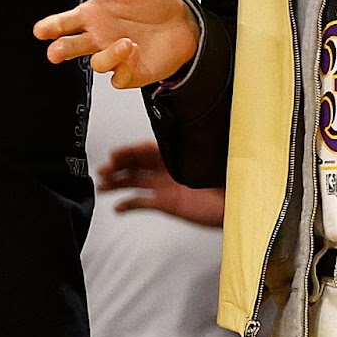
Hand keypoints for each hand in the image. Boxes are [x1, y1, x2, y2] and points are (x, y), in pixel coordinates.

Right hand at [34, 0, 200, 88]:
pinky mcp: (131, 72)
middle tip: (55, 51)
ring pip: (98, 64)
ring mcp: (114, 56)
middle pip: (71, 47)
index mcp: (93, 14)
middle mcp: (99, 37)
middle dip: (61, 50)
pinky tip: (136, 53)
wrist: (183, 19)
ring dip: (108, 55)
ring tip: (127, 43)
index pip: (65, 22)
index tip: (41, 30)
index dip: (51, 26)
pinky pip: (119, 78)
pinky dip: (124, 68)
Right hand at [98, 141, 224, 226]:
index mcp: (177, 156)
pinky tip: (119, 206)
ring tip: (102, 186)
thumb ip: (204, 148)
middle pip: (136, 165)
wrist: (233, 205)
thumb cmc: (227, 181)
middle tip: (103, 169)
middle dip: (118, 166)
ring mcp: (165, 186)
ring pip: (135, 182)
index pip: (147, 150)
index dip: (130, 152)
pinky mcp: (166, 204)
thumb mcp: (215, 161)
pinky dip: (129, 204)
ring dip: (117, 183)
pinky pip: (142, 203)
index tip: (116, 153)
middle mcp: (168, 170)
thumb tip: (203, 130)